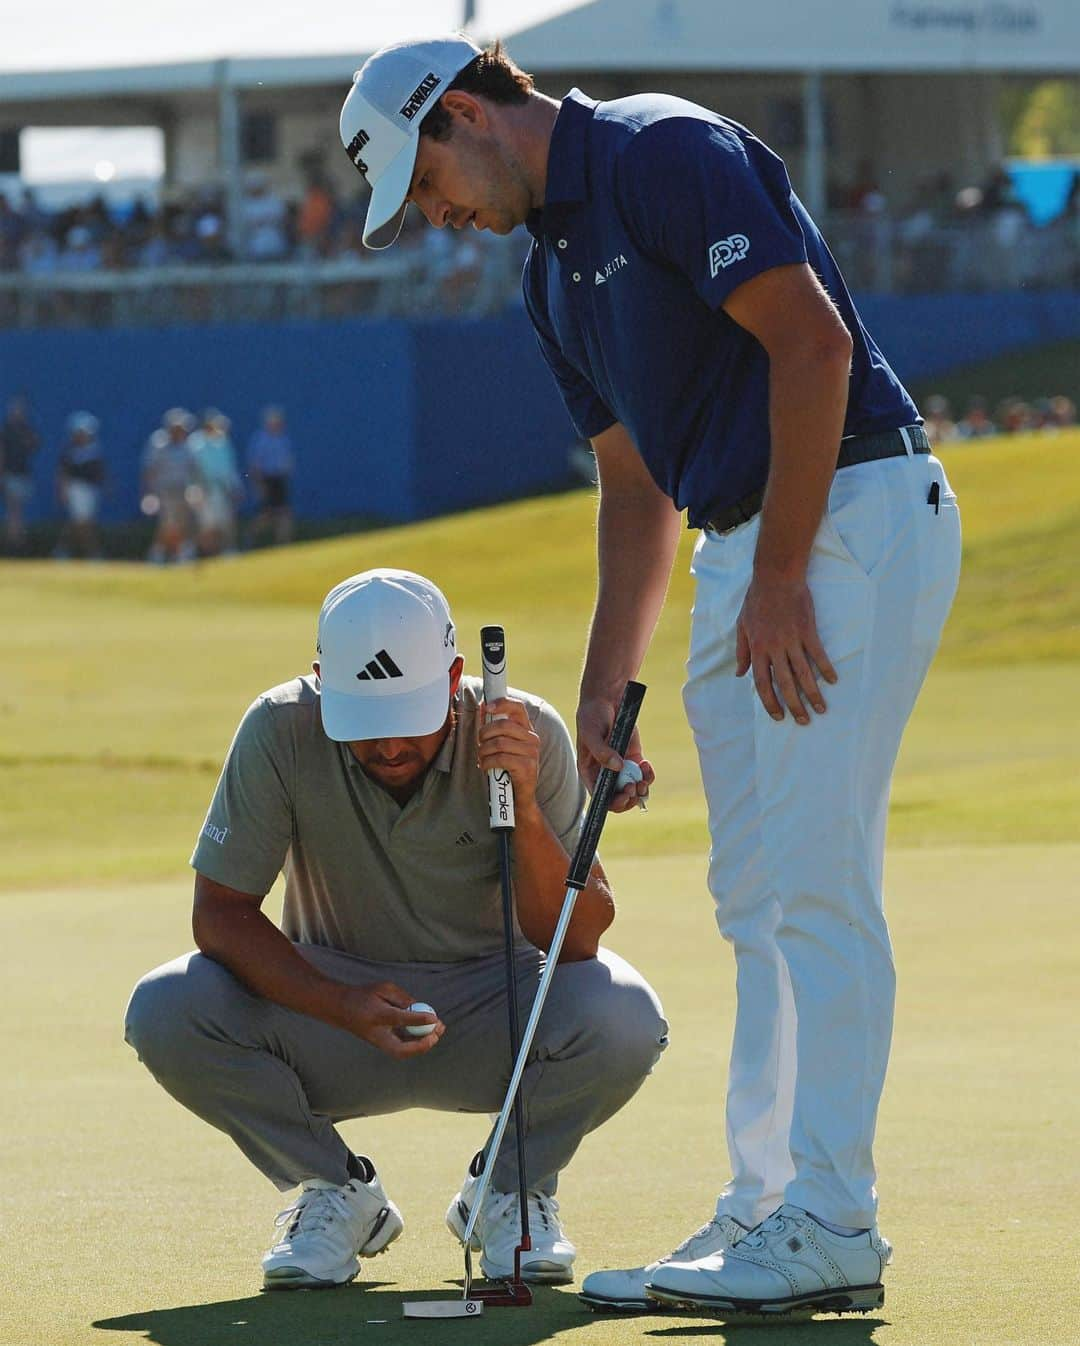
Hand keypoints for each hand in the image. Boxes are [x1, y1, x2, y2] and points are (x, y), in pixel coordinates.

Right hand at [336, 981, 443, 1058]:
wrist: (341, 1009)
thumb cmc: (365, 995)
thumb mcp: (383, 988)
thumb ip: (403, 998)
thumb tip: (422, 1008)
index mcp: (376, 1016)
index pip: (399, 1020)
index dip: (419, 1020)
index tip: (434, 1018)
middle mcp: (377, 1034)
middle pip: (401, 1050)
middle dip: (422, 1045)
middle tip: (437, 1033)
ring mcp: (378, 1042)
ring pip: (402, 1052)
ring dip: (422, 1045)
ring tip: (438, 1030)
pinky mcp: (381, 1045)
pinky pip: (401, 1048)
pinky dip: (416, 1042)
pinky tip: (428, 1032)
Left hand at [477, 697, 540, 812]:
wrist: (520, 798)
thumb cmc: (508, 769)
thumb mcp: (503, 747)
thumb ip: (494, 728)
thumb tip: (483, 707)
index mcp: (527, 730)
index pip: (518, 708)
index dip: (502, 703)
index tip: (487, 706)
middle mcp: (532, 739)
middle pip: (503, 725)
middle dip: (484, 734)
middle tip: (479, 744)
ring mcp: (531, 753)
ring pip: (498, 743)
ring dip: (483, 751)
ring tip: (481, 758)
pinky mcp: (527, 767)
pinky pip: (500, 758)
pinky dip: (487, 762)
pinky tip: (485, 767)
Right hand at [575, 695, 653, 811]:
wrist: (606, 698)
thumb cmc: (592, 716)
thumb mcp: (592, 733)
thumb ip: (602, 752)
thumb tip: (617, 768)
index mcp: (590, 772)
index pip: (600, 796)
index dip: (613, 802)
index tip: (625, 796)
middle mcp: (604, 773)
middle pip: (618, 797)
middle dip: (629, 797)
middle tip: (637, 787)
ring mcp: (620, 766)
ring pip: (633, 788)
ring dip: (642, 788)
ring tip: (645, 779)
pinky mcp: (633, 757)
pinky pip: (642, 774)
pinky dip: (648, 774)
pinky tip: (647, 764)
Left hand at [735, 572, 836, 723]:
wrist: (776, 577)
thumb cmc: (756, 601)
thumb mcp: (742, 626)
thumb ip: (741, 652)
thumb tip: (740, 674)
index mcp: (757, 649)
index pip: (762, 684)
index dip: (770, 703)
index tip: (778, 717)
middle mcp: (774, 648)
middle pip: (785, 684)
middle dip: (794, 705)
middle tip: (803, 721)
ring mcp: (792, 640)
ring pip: (803, 673)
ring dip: (813, 694)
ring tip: (821, 709)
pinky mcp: (808, 630)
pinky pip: (818, 654)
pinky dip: (826, 668)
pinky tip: (833, 681)